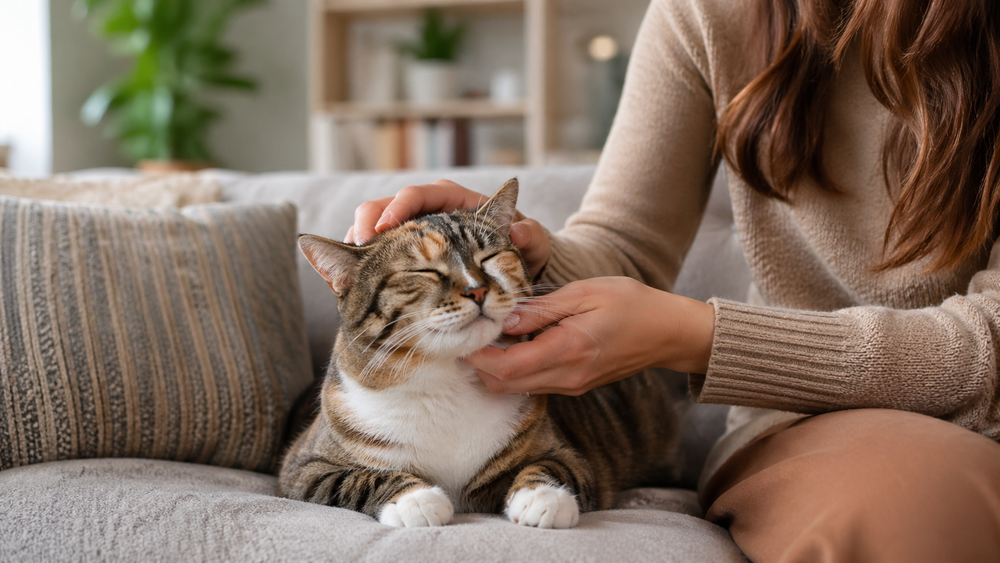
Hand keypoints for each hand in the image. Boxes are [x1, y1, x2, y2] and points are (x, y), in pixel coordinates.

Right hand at [346, 179, 550, 278]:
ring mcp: (414, 236)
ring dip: (357, 246)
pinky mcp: (406, 260)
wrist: (518, 280)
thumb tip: (517, 229)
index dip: (399, 208)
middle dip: (367, 224)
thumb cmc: (523, 253)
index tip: (387, 228)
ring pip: (374, 230)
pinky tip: (347, 286)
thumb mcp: (532, 246)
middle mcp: (428, 214)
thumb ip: (529, 237)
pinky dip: (361, 269)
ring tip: (345, 271)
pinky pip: (376, 258)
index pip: (417, 195)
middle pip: (384, 207)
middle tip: (359, 246)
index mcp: (454, 201)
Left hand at [466, 277, 714, 394]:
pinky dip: (514, 369)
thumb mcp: (584, 293)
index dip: (478, 355)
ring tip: (485, 336)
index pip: (507, 367)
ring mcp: (572, 385)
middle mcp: (567, 376)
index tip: (462, 334)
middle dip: (478, 365)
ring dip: (494, 368)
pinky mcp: (575, 384)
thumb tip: (504, 318)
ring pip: (516, 388)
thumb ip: (541, 309)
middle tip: (466, 335)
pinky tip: (511, 343)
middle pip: (504, 385)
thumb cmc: (631, 304)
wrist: (668, 332)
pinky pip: (534, 384)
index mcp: (568, 350)